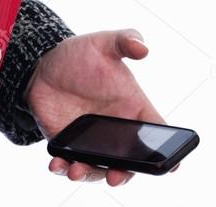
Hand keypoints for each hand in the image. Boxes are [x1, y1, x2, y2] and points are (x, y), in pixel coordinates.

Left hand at [25, 29, 176, 186]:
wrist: (44, 64)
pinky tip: (57, 164)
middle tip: (114, 175)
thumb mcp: (104, 43)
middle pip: (130, 162)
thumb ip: (125, 40)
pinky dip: (64, 168)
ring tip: (76, 170)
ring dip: (91, 174)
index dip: (167, 153)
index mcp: (132, 108)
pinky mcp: (69, 145)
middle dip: (124, 174)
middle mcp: (116, 130)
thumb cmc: (82, 55)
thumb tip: (143, 48)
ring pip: (99, 168)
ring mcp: (93, 141)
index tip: (171, 166)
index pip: (156, 133)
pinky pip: (69, 163)